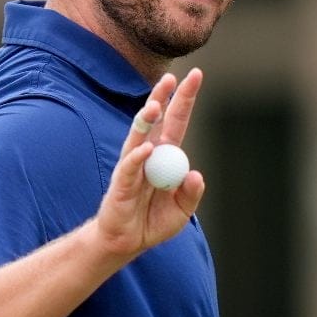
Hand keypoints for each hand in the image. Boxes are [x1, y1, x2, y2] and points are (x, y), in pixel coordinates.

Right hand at [96, 68, 205, 256]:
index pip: (177, 121)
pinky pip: (130, 166)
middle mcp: (149, 154)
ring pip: (139, 136)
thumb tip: (195, 174)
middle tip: (170, 78)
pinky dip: (138, 158)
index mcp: (166, 156)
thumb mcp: (182, 211)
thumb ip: (191, 193)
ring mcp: (133, 166)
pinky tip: (146, 150)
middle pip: (156, 120)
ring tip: (154, 106)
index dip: (184, 99)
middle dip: (162, 98)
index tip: (195, 75)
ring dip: (146, 121)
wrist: (128, 242)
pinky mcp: (121, 182)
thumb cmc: (154, 222)